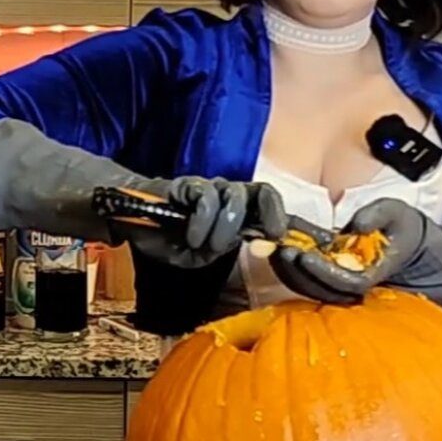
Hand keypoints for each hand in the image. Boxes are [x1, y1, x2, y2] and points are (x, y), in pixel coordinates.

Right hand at [117, 176, 287, 268]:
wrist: (131, 222)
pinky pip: (207, 197)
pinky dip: (204, 221)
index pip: (271, 209)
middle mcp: (229, 195)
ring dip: (226, 227)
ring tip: (206, 245)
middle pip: (265, 192)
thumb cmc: (169, 238)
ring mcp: (210, 188)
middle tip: (270, 236)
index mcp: (238, 212)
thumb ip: (224, 250)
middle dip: (274, 214)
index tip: (310, 239)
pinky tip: (192, 236)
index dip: (293, 221)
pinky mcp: (188, 185)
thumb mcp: (201, 256)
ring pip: (237, 196)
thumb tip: (247, 244)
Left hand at [269, 197, 426, 302]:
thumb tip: (356, 226)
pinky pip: (305, 278)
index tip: (304, 255)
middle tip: (282, 250)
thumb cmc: (399, 226)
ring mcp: (339, 284)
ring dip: (288, 270)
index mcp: (373, 275)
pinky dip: (289, 266)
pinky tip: (277, 247)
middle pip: (321, 290)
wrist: (404, 242)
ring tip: (275, 248)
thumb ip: (378, 215)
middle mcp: (354, 286)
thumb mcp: (396, 212)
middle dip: (298, 272)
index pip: (346, 283)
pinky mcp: (327, 276)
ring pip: (309, 288)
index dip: (323, 272)